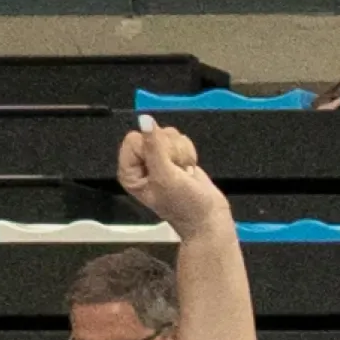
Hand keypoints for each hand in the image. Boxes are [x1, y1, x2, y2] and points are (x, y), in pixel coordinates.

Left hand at [116, 117, 230, 234]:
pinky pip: (179, 140)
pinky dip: (188, 153)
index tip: (164, 167)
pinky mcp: (174, 157)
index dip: (152, 149)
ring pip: (167, 135)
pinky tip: (188, 170)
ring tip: (183, 173)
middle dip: (169, 150)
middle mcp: (141, 163)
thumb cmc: (185, 206)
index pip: (134, 139)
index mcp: (129, 171)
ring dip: (181, 153)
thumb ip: (154, 146)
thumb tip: (145, 119)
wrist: (209, 220)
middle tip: (176, 172)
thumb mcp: (165, 177)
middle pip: (152, 133)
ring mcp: (158, 159)